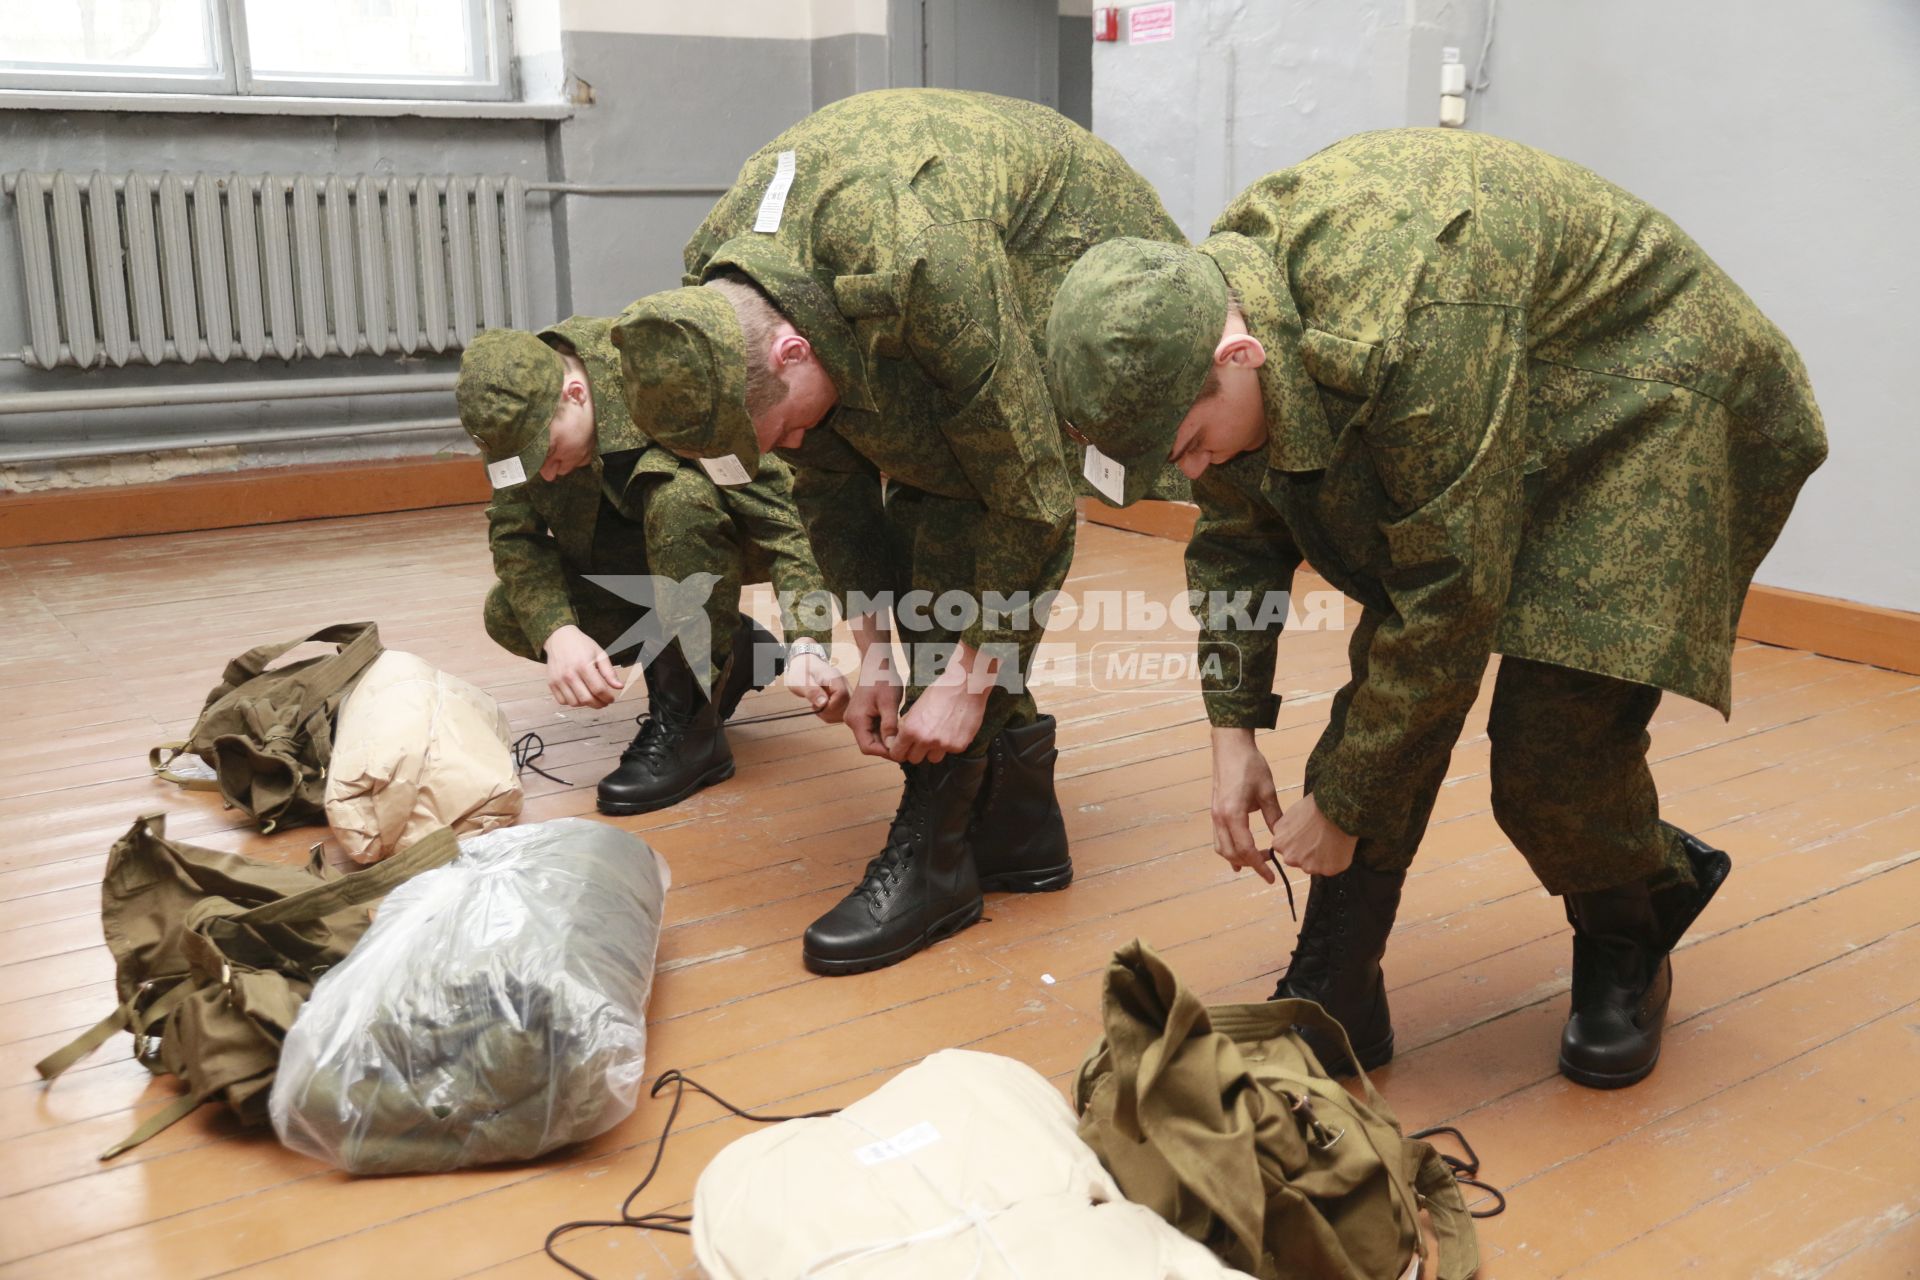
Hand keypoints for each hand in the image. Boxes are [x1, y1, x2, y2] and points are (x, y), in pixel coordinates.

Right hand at [543, 625, 621, 707]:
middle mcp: (570, 674)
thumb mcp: (600, 654)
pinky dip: (572, 702)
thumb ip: (609, 672)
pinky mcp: (552, 683)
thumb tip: (619, 686)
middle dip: (599, 704)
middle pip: (587, 699)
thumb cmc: (581, 645)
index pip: (598, 689)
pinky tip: (579, 696)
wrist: (560, 638)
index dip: (608, 697)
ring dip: (586, 704)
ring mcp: (559, 680)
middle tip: (604, 702)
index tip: (611, 698)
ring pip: (574, 703)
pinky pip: (562, 701)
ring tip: (592, 698)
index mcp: (584, 665)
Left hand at [786, 652, 850, 721]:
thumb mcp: (801, 682)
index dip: (830, 706)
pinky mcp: (845, 697)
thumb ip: (812, 692)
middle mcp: (844, 683)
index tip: (817, 706)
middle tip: (816, 707)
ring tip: (819, 707)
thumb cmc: (801, 673)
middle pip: (848, 704)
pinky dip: (833, 715)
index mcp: (833, 676)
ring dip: (832, 715)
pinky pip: (844, 711)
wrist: (805, 666)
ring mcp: (846, 690)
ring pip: (847, 710)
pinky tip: (823, 708)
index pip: (841, 695)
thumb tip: (823, 703)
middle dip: (831, 712)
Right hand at [847, 669, 903, 757]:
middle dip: (886, 747)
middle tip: (905, 748)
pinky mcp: (861, 715)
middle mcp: (852, 721)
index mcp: (856, 720)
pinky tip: (897, 730)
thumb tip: (893, 747)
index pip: (867, 748)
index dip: (884, 753)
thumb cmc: (883, 679)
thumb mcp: (889, 703)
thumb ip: (889, 726)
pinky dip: (884, 732)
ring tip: (902, 739)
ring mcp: (855, 718)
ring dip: (886, 740)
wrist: (876, 663)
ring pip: (871, 737)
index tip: (901, 752)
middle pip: (869, 744)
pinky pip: (872, 729)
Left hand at [892, 676, 988, 763]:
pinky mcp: (959, 746)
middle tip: (923, 741)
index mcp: (911, 729)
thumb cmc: (940, 691)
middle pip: (914, 759)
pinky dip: (951, 744)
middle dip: (917, 751)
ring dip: (934, 750)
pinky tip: (954, 729)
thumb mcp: (916, 706)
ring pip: (933, 758)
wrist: (966, 686)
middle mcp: (925, 740)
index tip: (904, 749)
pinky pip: (950, 752)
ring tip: (940, 734)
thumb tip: (901, 737)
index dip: (900, 751)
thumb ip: (908, 724)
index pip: (897, 754)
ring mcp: (943, 745)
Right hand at [1210, 727, 1280, 882]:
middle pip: (1231, 853)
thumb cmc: (1250, 765)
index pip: (1246, 849)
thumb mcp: (1268, 792)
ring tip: (1254, 861)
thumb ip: (1274, 817)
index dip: (1259, 866)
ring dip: (1236, 858)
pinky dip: (1229, 848)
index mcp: (1233, 814)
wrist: (1230, 746)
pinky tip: (1239, 852)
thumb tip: (1283, 838)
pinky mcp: (1214, 811)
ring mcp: (1214, 815)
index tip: (1271, 877)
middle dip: (1249, 864)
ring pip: (1221, 848)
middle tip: (1267, 867)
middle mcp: (1219, 818)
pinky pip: (1218, 838)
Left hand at [1273, 792, 1358, 876]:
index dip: (1300, 843)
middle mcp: (1290, 858)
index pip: (1287, 849)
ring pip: (1315, 866)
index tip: (1308, 836)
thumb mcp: (1290, 815)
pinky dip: (1336, 860)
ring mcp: (1308, 866)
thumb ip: (1285, 830)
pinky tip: (1339, 846)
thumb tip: (1290, 834)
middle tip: (1321, 839)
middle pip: (1299, 860)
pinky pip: (1331, 868)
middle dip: (1308, 853)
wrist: (1336, 809)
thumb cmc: (1315, 807)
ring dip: (1322, 858)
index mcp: (1279, 843)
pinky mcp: (1326, 870)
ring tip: (1331, 840)